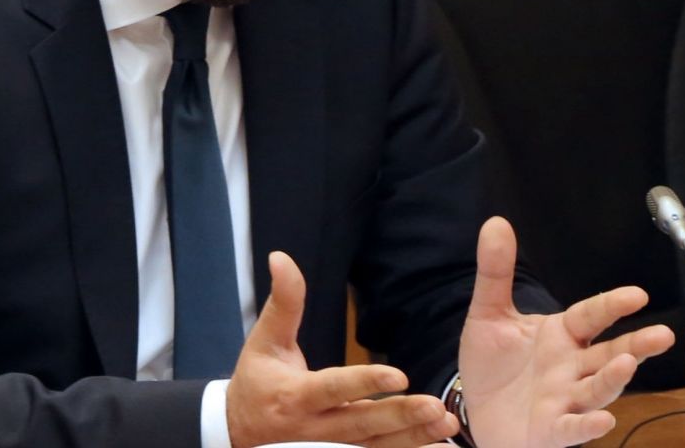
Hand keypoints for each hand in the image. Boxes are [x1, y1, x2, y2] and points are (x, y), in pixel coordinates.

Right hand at [226, 250, 458, 447]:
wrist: (240, 432)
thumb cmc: (256, 380)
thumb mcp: (265, 338)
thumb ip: (283, 300)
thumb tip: (280, 257)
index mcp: (296, 397)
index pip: (333, 388)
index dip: (364, 383)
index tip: (399, 376)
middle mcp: (314, 430)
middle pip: (361, 425)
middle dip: (400, 417)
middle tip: (434, 406)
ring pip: (374, 447)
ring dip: (412, 437)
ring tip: (444, 424)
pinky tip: (436, 444)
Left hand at [459, 217, 674, 447]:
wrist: (477, 412)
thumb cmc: (492, 364)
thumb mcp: (489, 313)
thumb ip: (495, 272)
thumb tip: (496, 222)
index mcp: (560, 336)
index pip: (590, 316)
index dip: (612, 305)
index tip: (638, 294)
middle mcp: (570, 367)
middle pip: (608, 354)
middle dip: (635, 346)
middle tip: (663, 334)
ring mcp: (563, 400)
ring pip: (596, 389)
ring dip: (613, 379)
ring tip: (628, 363)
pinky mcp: (550, 430)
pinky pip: (572, 428)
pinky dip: (587, 424)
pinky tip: (603, 419)